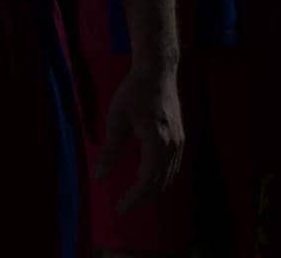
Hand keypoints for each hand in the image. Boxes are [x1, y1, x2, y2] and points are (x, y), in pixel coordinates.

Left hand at [95, 61, 182, 212]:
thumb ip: (110, 150)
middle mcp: (173, 146)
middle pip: (160, 183)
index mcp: (157, 143)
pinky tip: (152, 178)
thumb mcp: (116, 119)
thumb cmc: (133, 92)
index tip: (120, 208)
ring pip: (170, 176)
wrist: (157, 71)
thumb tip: (100, 176)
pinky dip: (162, 177)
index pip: (147, 181)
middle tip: (124, 206)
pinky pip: (174, 165)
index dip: (134, 198)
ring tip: (135, 197)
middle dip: (142, 198)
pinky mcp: (180, 136)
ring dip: (154, 189)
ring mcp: (180, 141)